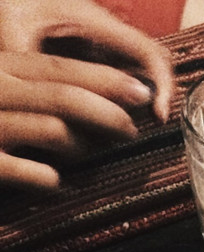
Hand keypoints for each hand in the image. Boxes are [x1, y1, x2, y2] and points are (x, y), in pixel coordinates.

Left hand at [0, 0, 172, 122]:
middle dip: (164, 94)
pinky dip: (126, 100)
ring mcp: (111, 47)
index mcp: (101, 25)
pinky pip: (125, 79)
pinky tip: (109, 121)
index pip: (150, 53)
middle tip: (153, 126)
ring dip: (146, 100)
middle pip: (159, 64)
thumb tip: (21, 91)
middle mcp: (115, 36)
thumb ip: (20, 55)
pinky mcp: (102, 58)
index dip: (163, 84)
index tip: (159, 114)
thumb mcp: (11, 22)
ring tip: (130, 129)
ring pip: (145, 73)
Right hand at [0, 52, 158, 188]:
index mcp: (2, 68)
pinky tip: (58, 183)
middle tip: (132, 130)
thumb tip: (103, 98)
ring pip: (53, 131)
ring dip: (83, 146)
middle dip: (109, 115)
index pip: (60, 70)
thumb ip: (35, 87)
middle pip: (64, 97)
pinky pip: (33, 172)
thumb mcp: (2, 88)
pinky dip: (53, 179)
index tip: (142, 92)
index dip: (106, 81)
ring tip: (90, 155)